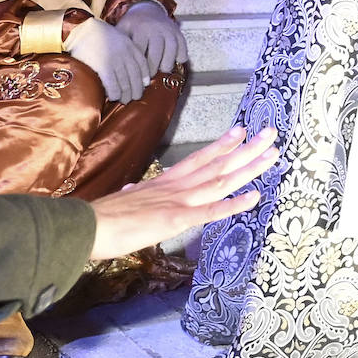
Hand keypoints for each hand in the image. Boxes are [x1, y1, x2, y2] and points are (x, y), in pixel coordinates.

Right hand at [64, 15, 148, 102]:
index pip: (142, 64)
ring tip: (124, 100)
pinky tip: (113, 97)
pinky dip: (114, 93)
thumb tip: (130, 68)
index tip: (144, 85)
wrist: (82, 28)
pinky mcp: (103, 67)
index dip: (144, 77)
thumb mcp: (118, 37)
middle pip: (135, 77)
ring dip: (125, 95)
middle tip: (134, 97)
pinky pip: (113, 85)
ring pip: (125, 83)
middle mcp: (125, 53)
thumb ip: (126, 50)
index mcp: (129, 45)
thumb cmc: (98, 35)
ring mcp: (115, 60)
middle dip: (136, 89)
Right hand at [88, 126, 278, 259]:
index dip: (221, 146)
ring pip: (221, 180)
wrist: (87, 226)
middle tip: (270, 132)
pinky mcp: (177, 219)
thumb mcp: (123, 202)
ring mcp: (179, 200)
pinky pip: (211, 210)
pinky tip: (254, 196)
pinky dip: (234, 203)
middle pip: (217, 164)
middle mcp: (176, 186)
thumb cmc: (102, 219)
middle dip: (246, 149)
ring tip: (271, 153)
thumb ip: (134, 196)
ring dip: (249, 167)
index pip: (199, 160)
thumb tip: (130, 192)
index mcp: (165, 183)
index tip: (241, 131)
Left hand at [115, 0, 187, 77]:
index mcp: (140, 28)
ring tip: (162, 70)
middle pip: (156, 51)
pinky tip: (175, 62)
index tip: (135, 75)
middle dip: (152, 67)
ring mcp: (168, 29)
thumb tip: (107, 65)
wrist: (148, 9)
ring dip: (167, 62)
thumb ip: (117, 44)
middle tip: (148, 78)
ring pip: (171, 48)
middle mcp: (156, 28)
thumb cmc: (132, 25)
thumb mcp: (122, 29)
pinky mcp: (178, 32)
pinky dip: (180, 55)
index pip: (140, 50)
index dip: (138, 65)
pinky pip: (183, 45)